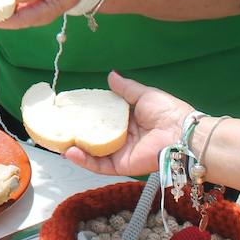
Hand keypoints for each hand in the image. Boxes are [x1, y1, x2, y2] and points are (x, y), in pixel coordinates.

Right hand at [64, 72, 193, 176]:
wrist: (181, 134)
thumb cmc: (167, 112)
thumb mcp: (143, 95)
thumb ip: (126, 88)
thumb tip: (110, 75)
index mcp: (130, 121)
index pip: (104, 119)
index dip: (89, 115)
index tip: (72, 109)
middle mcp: (123, 138)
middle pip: (96, 137)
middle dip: (77, 134)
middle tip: (59, 127)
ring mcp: (121, 153)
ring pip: (93, 153)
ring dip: (76, 149)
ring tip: (58, 142)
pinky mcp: (121, 165)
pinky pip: (100, 165)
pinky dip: (84, 160)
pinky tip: (70, 152)